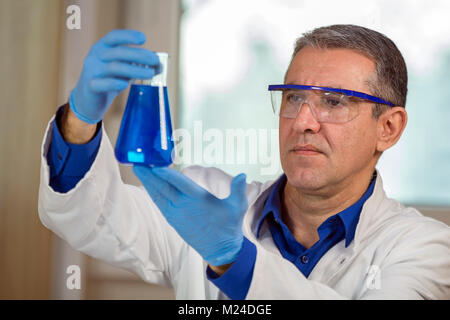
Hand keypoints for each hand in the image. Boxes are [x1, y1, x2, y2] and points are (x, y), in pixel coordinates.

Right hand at [70, 29, 159, 123]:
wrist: (89, 101)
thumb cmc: (109, 81)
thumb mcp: (124, 71)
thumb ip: (139, 66)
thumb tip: (160, 66)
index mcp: (102, 48)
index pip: (114, 37)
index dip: (128, 36)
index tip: (143, 39)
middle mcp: (95, 56)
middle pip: (118, 52)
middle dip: (139, 55)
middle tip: (155, 61)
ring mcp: (91, 71)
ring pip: (113, 67)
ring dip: (134, 70)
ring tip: (150, 74)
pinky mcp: (91, 87)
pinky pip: (101, 84)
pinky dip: (113, 83)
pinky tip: (125, 84)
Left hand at [133, 166, 247, 266]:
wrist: (220, 250)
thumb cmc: (229, 226)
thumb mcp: (237, 207)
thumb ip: (238, 190)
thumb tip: (243, 174)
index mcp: (198, 200)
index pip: (180, 183)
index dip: (166, 174)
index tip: (155, 164)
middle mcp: (184, 206)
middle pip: (163, 187)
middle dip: (150, 174)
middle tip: (138, 161)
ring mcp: (176, 214)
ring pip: (158, 195)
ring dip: (148, 182)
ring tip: (138, 169)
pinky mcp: (173, 220)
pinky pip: (160, 203)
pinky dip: (152, 193)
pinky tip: (147, 185)